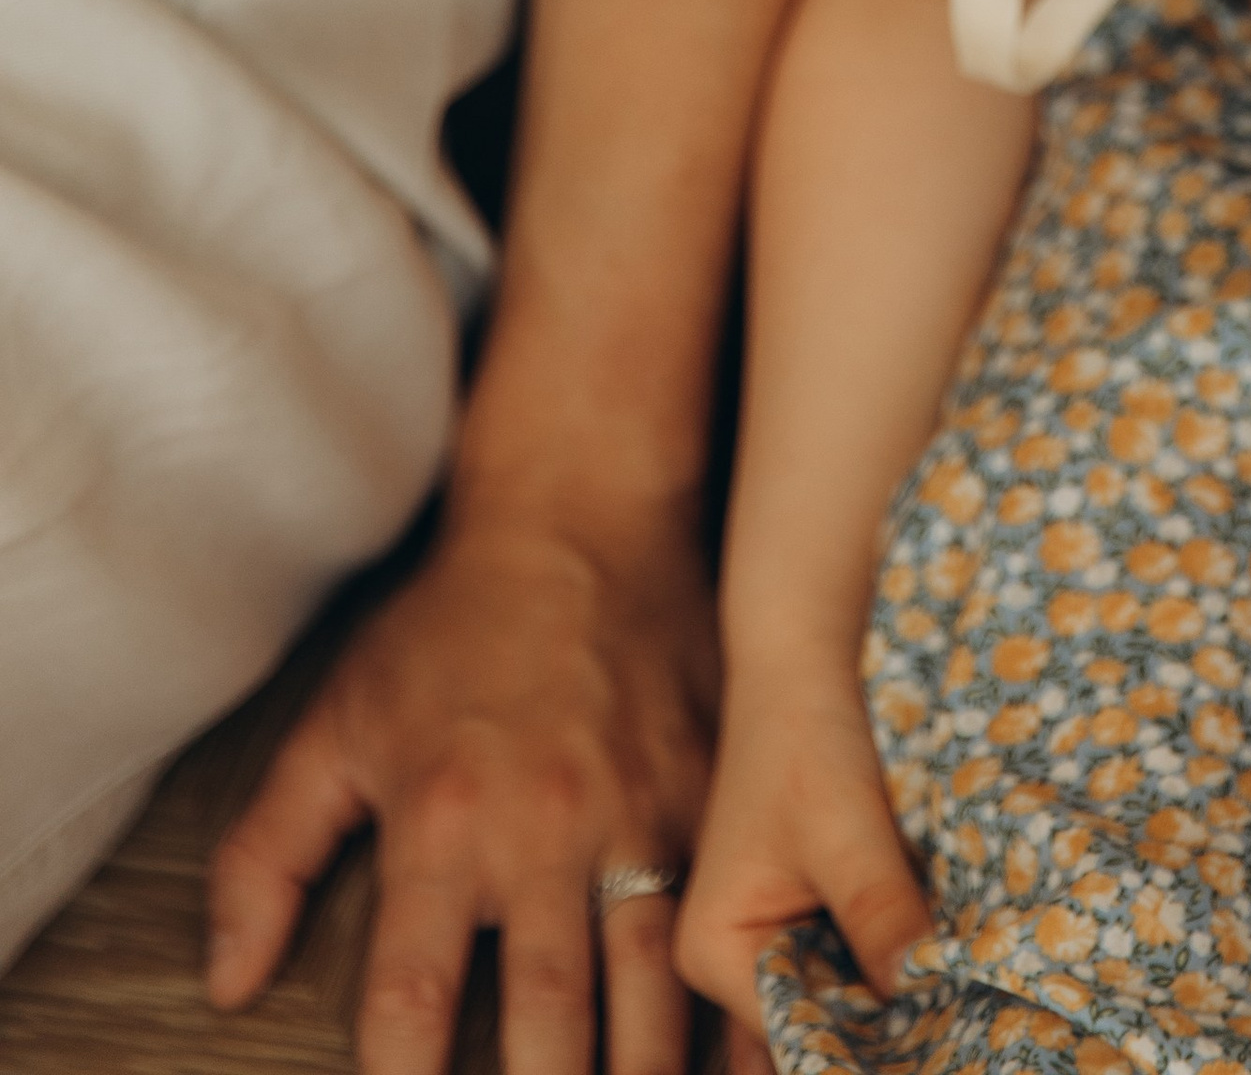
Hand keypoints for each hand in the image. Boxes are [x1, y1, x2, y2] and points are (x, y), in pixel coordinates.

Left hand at [206, 490, 718, 1074]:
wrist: (581, 508)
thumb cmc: (451, 624)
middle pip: (548, 1020)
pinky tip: (745, 1053)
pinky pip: (723, 915)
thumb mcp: (337, 723)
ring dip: (645, 1070)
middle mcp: (543, 830)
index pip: (410, 1002)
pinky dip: (736, 997)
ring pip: (652, 985)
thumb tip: (228, 980)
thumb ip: (269, 856)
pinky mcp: (708, 789)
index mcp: (442, 824)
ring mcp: (638, 812)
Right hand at [678, 656, 931, 1031]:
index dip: (867, 1042)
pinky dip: (882, 961)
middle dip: (877, 1024)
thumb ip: (880, 915)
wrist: (801, 670)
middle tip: (950, 1014)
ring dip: (885, 992)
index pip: (796, 1033)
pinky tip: (927, 958)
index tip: (936, 1034)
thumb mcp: (847, 832)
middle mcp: (726, 963)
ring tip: (944, 991)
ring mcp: (759, 942)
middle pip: (813, 1024)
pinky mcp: (794, 919)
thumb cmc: (807, 740)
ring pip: (834, 997)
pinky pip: (842, 964)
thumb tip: (926, 994)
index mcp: (713, 955)